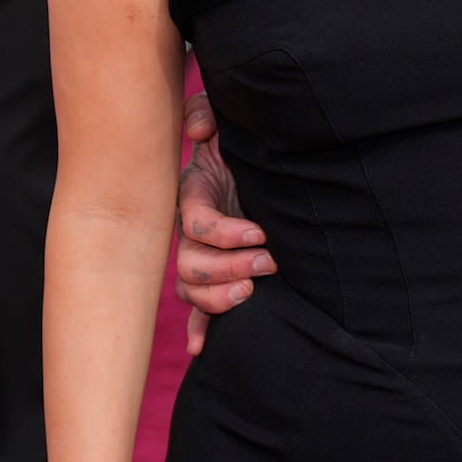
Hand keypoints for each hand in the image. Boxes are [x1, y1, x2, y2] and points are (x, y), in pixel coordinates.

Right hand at [174, 91, 272, 355]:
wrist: (264, 163)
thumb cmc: (246, 142)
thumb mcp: (230, 121)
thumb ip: (207, 113)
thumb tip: (198, 129)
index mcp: (196, 195)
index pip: (196, 225)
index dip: (226, 233)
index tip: (261, 232)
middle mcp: (195, 231)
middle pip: (192, 265)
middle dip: (230, 267)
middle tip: (269, 261)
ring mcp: (204, 254)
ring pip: (192, 290)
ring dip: (221, 297)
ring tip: (255, 287)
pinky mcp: (219, 272)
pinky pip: (198, 308)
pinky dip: (199, 327)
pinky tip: (202, 348)